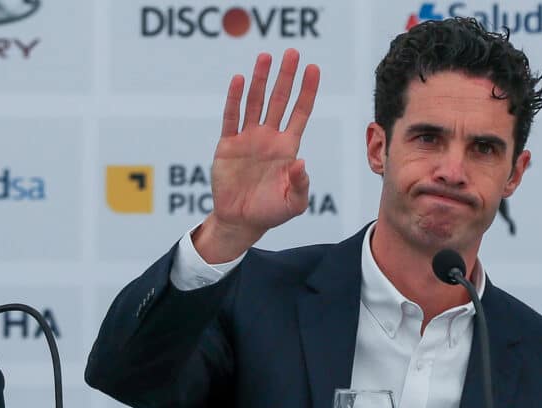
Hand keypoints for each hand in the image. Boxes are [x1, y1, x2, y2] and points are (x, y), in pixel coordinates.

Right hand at [195, 49, 319, 262]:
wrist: (241, 221)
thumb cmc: (271, 212)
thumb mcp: (293, 203)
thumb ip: (300, 184)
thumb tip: (301, 162)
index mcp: (288, 148)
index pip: (300, 112)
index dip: (307, 91)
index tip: (313, 69)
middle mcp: (269, 138)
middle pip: (280, 100)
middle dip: (286, 76)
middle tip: (293, 52)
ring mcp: (248, 139)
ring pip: (256, 102)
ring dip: (261, 80)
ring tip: (266, 57)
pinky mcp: (228, 145)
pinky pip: (231, 117)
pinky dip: (234, 99)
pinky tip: (238, 80)